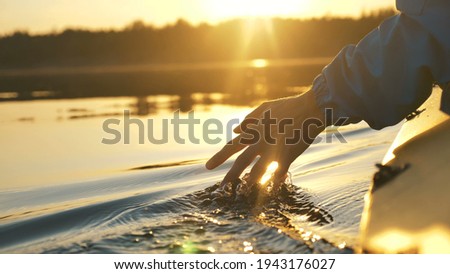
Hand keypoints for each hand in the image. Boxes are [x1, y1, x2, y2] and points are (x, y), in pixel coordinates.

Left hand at [206, 90, 325, 185]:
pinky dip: (274, 182)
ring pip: (258, 171)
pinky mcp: (288, 156)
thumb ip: (249, 118)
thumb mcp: (266, 108)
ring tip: (242, 193)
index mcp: (255, 130)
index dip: (219, 157)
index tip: (208, 167)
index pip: (232, 146)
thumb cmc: (289, 107)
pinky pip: (279, 173)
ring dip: (250, 183)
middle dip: (230, 176)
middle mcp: (261, 141)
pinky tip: (270, 189)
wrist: (311, 108)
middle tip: (220, 188)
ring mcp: (275, 149)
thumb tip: (235, 130)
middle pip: (242, 161)